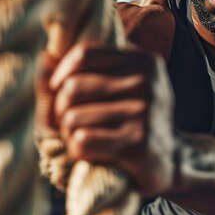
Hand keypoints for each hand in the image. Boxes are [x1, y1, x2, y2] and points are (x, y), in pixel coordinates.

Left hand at [35, 42, 175, 196]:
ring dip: (70, 134)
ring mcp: (143, 112)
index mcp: (142, 59)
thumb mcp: (116, 87)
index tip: (59, 91)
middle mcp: (145, 81)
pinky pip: (81, 141)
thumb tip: (42, 58)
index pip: (83, 54)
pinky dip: (79, 151)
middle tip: (73, 124)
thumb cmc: (133, 120)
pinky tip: (95, 153)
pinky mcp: (136, 143)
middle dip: (62, 110)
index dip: (61, 73)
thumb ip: (78, 72)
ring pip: (72, 117)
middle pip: (72, 87)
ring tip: (87, 139)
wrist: (171, 160)